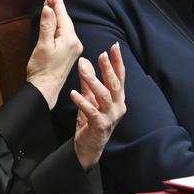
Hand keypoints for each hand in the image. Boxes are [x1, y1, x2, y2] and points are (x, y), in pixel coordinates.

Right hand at [27, 0, 82, 109]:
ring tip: (52, 4)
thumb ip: (47, 25)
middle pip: (66, 20)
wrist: (45, 89)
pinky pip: (65, 34)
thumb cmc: (42, 69)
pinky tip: (54, 22)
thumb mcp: (43, 44)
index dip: (57, 3)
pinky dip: (59, 26)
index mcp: (70, 39)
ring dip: (58, 16)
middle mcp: (75, 43)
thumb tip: (49, 8)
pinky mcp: (69, 54)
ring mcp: (73, 49)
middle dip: (58, 8)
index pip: (63, 16)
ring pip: (65, 27)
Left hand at [71, 43, 125, 170]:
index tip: (115, 46)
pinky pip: (91, 111)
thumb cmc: (91, 121)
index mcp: (118, 99)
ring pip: (104, 96)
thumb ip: (88, 81)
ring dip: (93, 81)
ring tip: (83, 69)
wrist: (88, 148)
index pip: (120, 76)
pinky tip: (73, 93)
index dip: (117, 61)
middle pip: (114, 84)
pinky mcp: (100, 126)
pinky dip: (82, 101)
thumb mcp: (90, 98)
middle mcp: (118, 107)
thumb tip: (85, 61)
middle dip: (108, 68)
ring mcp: (110, 117)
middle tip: (102, 54)